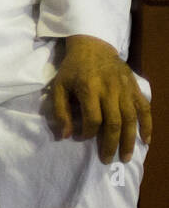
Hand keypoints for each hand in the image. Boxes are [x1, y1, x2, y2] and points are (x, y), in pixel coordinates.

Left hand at [50, 34, 150, 162]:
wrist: (93, 46)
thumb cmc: (73, 69)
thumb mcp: (58, 86)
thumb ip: (60, 111)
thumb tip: (64, 136)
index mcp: (89, 88)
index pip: (92, 118)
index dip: (88, 132)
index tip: (81, 138)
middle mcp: (110, 90)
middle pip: (114, 122)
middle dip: (111, 144)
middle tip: (108, 160)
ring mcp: (125, 89)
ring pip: (131, 119)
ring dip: (129, 140)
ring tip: (126, 157)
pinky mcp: (134, 87)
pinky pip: (144, 108)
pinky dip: (147, 125)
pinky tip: (146, 140)